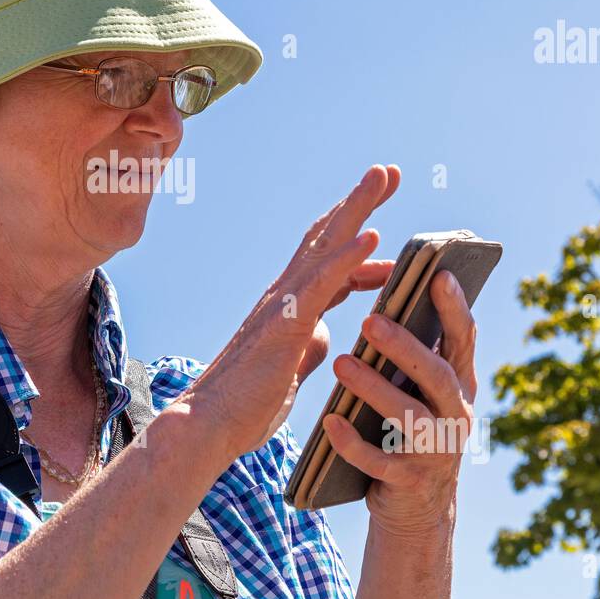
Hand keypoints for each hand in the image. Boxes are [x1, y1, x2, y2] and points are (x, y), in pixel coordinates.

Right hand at [190, 164, 400, 461]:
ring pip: (324, 244)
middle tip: (389, 171)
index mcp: (290, 308)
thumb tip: (328, 334)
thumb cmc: (246, 406)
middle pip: (326, 236)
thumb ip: (310, 346)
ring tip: (383, 176)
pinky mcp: (283, 324)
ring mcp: (282, 305)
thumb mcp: (292, 369)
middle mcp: (284, 295)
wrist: (210, 426)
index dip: (357, 244)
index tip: (387, 234)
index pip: (329, 264)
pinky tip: (371, 236)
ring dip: (356, 208)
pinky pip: (321, 283)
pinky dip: (347, 256)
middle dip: (359, 202)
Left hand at [322, 269, 478, 534]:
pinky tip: (330, 423)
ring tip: (340, 364)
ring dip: (375, 389)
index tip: (439, 274)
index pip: (462, 340)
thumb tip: (402, 295)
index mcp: (459, 384)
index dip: (455, 308)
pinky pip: (378, 462)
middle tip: (370, 321)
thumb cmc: (411, 429)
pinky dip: (353, 443)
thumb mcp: (423, 390)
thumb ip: (419, 352)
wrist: (414, 506)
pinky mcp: (408, 481)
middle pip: (437, 376)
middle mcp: (456, 415)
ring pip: (409, 417)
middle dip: (405, 348)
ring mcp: (436, 451)